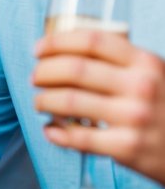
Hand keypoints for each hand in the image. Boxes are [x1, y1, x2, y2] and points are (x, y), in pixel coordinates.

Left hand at [33, 29, 164, 184]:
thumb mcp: (154, 75)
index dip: (57, 42)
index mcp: (146, 63)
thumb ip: (121, 61)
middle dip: (44, 72)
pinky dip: (56, 132)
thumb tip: (65, 50)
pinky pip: (78, 137)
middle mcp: (141, 87)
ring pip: (69, 102)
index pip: (91, 40)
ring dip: (44, 101)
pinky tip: (51, 130)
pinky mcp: (127, 148)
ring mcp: (134, 118)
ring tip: (40, 103)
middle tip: (35, 78)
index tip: (38, 49)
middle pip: (74, 69)